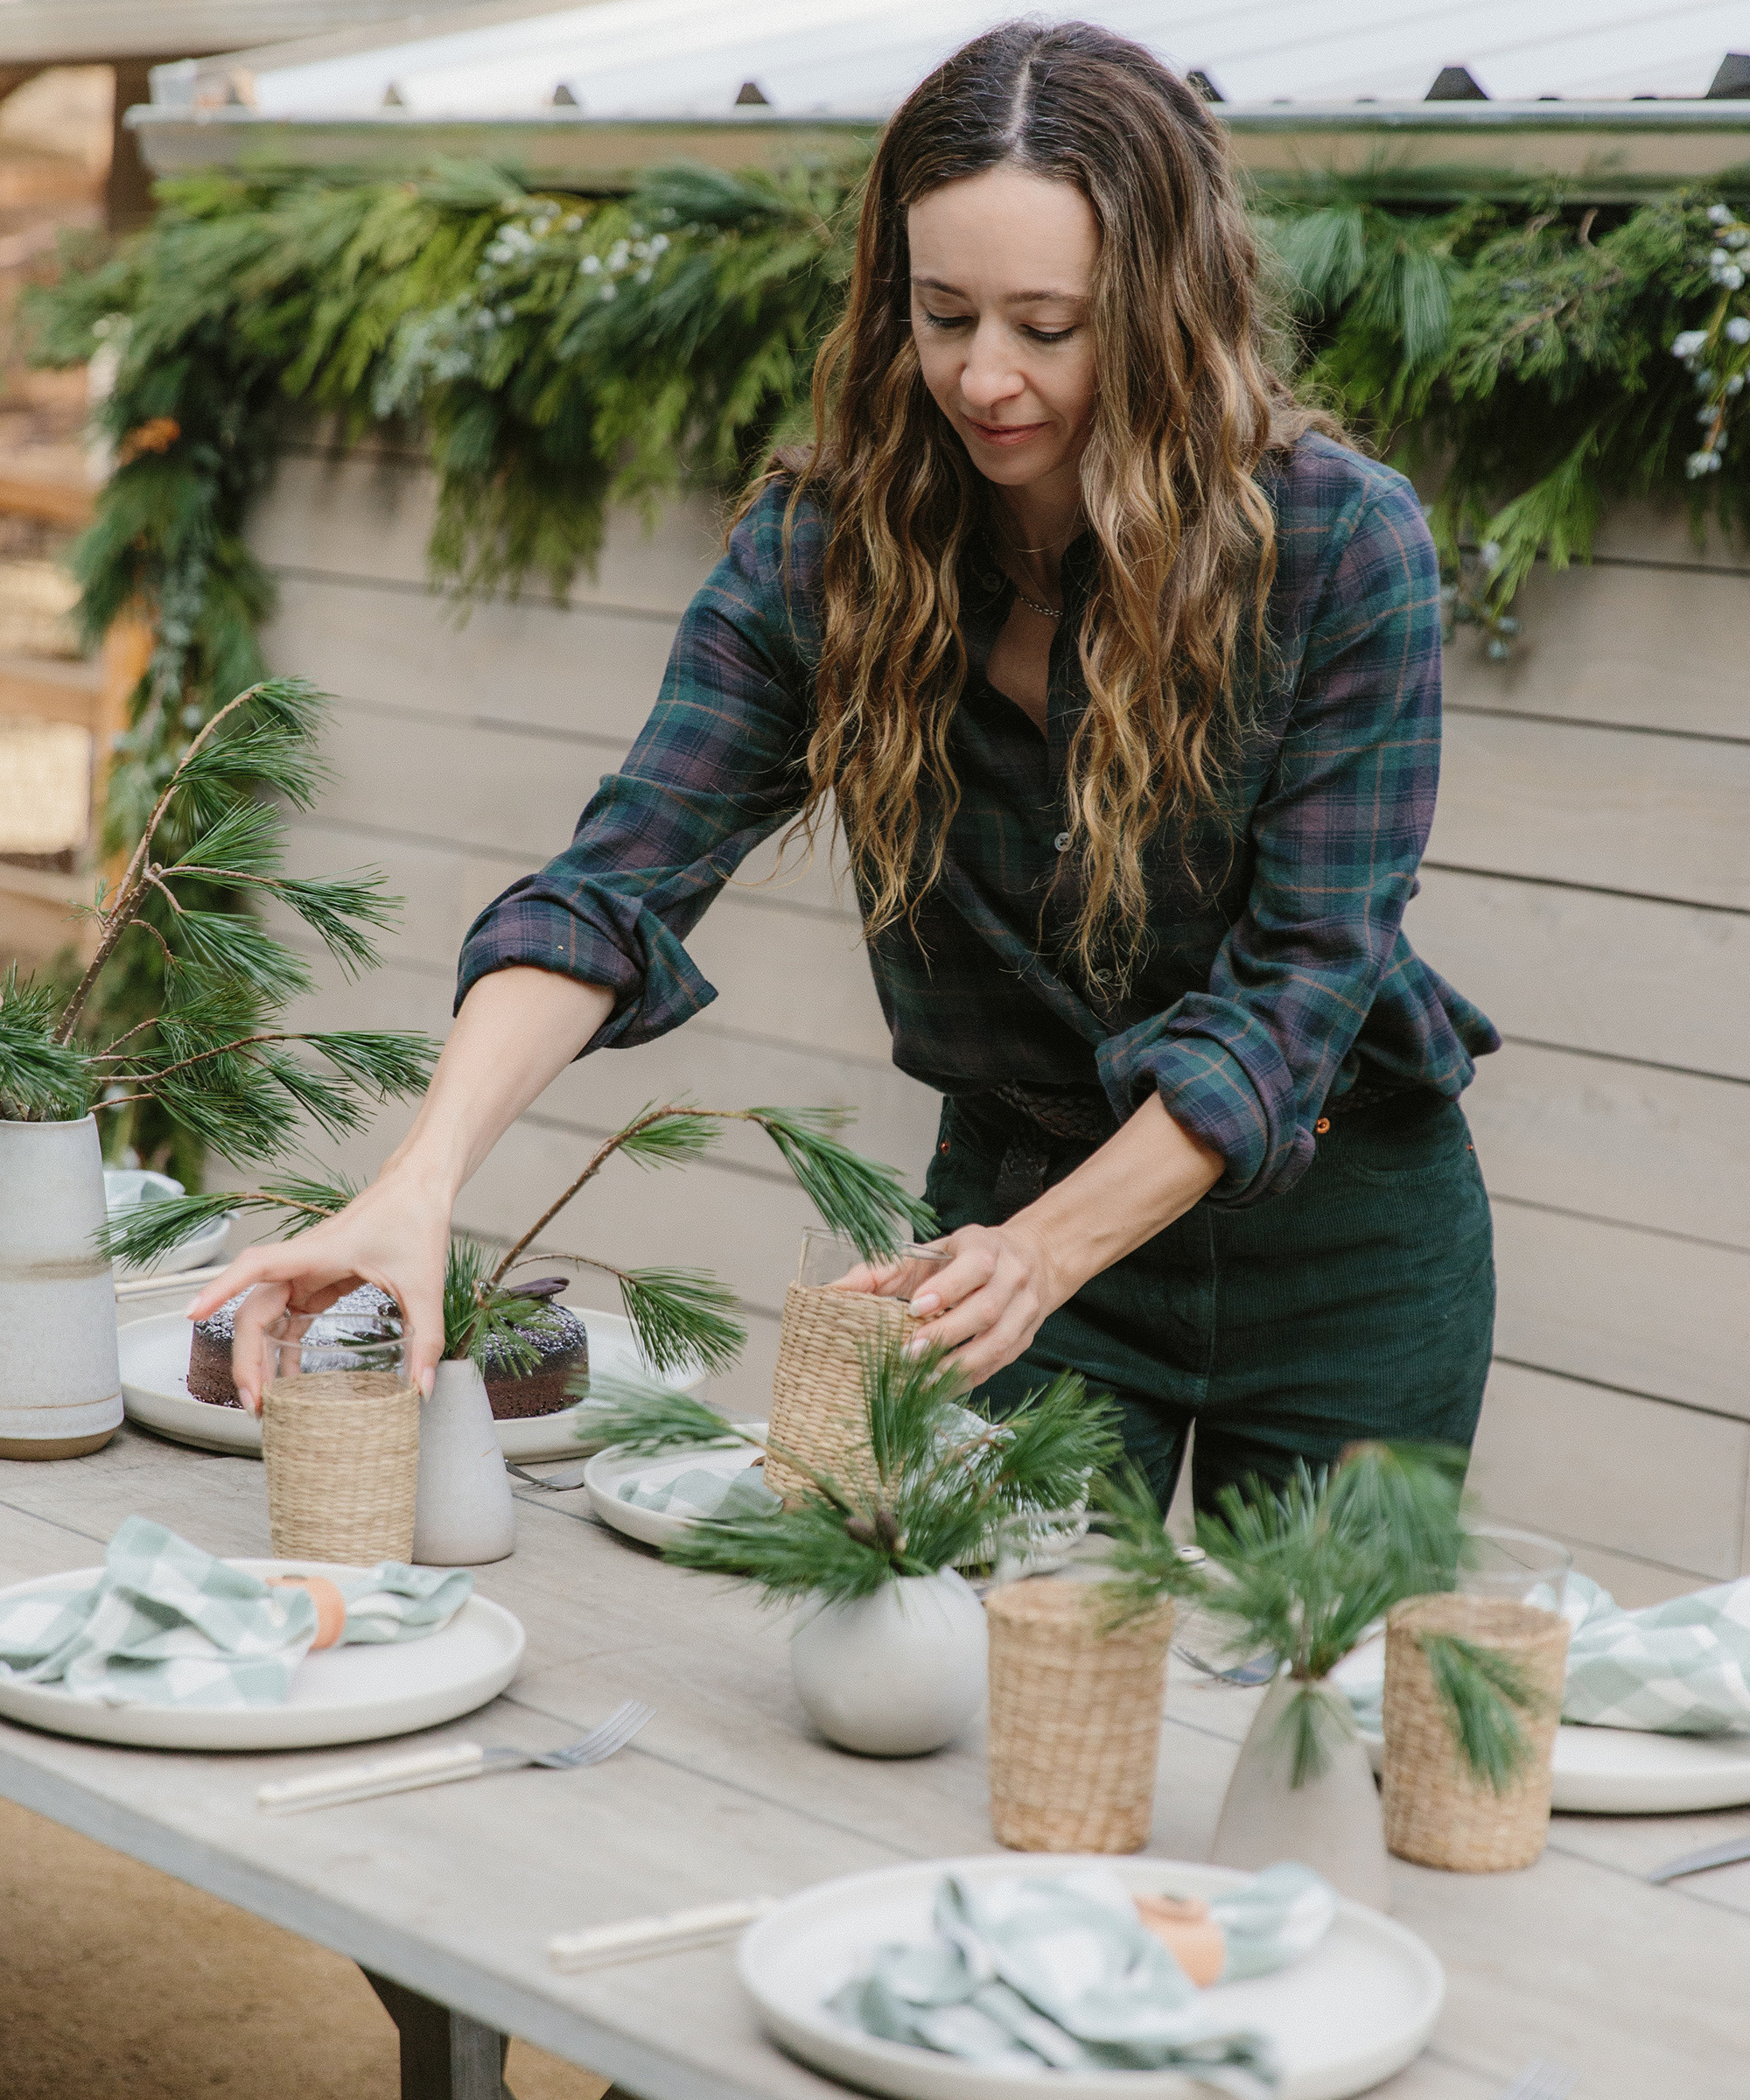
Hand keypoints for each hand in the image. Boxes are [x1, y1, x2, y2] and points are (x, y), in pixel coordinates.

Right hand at [185, 1161, 453, 1413]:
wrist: (420, 1188)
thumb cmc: (417, 1221)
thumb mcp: (426, 1284)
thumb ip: (426, 1338)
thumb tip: (422, 1390)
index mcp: (319, 1252)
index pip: (255, 1266)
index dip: (219, 1288)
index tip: (191, 1314)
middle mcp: (303, 1262)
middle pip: (254, 1310)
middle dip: (245, 1358)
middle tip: (254, 1404)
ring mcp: (307, 1271)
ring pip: (266, 1317)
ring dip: (258, 1356)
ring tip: (264, 1402)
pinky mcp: (318, 1279)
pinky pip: (288, 1317)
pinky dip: (282, 1347)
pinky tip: (288, 1378)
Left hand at [896, 1220, 1066, 1385]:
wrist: (1031, 1258)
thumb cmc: (967, 1256)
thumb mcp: (929, 1251)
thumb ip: (883, 1270)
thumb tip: (834, 1291)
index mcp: (987, 1248)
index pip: (975, 1267)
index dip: (947, 1289)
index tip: (914, 1308)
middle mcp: (1013, 1278)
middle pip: (986, 1310)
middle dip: (946, 1335)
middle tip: (907, 1354)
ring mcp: (1024, 1311)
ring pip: (997, 1343)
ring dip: (957, 1365)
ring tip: (921, 1379)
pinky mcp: (1025, 1339)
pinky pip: (998, 1363)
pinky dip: (967, 1378)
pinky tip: (939, 1387)